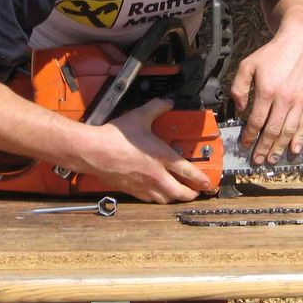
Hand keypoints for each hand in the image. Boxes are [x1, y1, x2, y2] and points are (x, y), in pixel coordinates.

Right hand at [85, 99, 211, 202]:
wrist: (93, 152)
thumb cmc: (115, 138)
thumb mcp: (139, 116)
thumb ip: (156, 108)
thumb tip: (166, 103)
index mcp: (161, 157)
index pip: (188, 171)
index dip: (201, 179)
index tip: (208, 183)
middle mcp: (155, 175)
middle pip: (179, 192)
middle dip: (191, 194)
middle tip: (196, 192)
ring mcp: (143, 185)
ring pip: (165, 199)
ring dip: (174, 198)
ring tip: (179, 194)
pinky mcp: (131, 190)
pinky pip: (149, 199)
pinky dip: (157, 198)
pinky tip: (157, 194)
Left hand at [229, 29, 302, 166]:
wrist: (297, 45)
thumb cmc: (271, 56)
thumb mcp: (248, 65)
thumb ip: (239, 88)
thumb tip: (239, 110)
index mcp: (267, 91)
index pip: (257, 121)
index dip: (250, 135)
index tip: (245, 144)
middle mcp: (284, 98)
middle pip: (272, 130)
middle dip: (263, 148)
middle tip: (257, 160)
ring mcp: (300, 101)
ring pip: (289, 131)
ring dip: (279, 148)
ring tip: (272, 159)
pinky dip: (300, 139)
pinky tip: (294, 150)